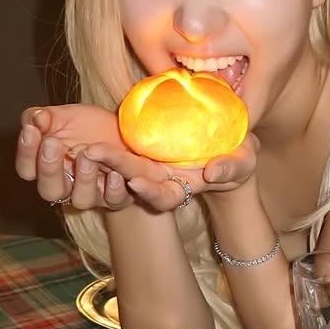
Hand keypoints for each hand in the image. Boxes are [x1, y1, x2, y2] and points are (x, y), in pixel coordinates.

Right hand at [16, 104, 131, 210]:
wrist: (122, 130)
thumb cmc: (87, 126)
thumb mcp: (63, 116)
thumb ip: (45, 118)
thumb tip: (36, 118)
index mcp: (46, 168)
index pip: (27, 169)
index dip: (26, 152)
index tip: (31, 130)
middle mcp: (66, 186)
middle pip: (49, 191)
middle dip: (49, 168)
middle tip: (52, 143)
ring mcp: (91, 194)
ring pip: (81, 199)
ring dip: (84, 179)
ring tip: (87, 154)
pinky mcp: (116, 196)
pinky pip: (114, 200)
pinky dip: (114, 189)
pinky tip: (116, 173)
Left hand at [81, 133, 259, 212]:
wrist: (229, 147)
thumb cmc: (239, 159)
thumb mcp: (242, 164)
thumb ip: (230, 169)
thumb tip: (213, 171)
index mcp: (183, 187)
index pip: (164, 196)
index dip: (150, 193)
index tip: (135, 183)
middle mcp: (162, 178)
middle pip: (136, 178)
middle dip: (115, 167)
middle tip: (93, 153)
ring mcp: (152, 163)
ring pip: (125, 163)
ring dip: (105, 157)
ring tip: (87, 146)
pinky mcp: (147, 146)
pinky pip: (126, 145)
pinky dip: (109, 142)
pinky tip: (91, 132)